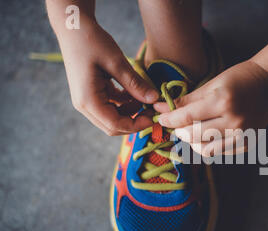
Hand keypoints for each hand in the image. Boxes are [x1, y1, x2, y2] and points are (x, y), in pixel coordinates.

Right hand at [57, 20, 158, 134]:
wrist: (73, 26)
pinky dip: (124, 104)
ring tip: (146, 99)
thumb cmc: (92, 41)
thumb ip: (135, 84)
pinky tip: (134, 93)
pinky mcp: (90, 94)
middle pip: (112, 126)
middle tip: (152, 110)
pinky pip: (110, 107)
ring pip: (112, 118)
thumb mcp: (117, 62)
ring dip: (130, 113)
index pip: (115, 125)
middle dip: (134, 121)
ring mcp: (86, 101)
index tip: (154, 117)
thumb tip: (154, 100)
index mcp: (88, 100)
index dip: (136, 125)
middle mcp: (84, 105)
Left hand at [154, 60, 267, 155]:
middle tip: (176, 125)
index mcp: (223, 101)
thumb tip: (162, 108)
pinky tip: (208, 136)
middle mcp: (234, 121)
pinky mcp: (247, 144)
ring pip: (206, 150)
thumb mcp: (213, 84)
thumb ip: (188, 99)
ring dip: (193, 143)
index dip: (170, 119)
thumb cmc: (240, 79)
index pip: (187, 117)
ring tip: (191, 132)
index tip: (161, 118)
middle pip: (194, 136)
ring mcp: (242, 135)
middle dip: (179, 131)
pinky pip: (221, 153)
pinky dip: (210, 146)